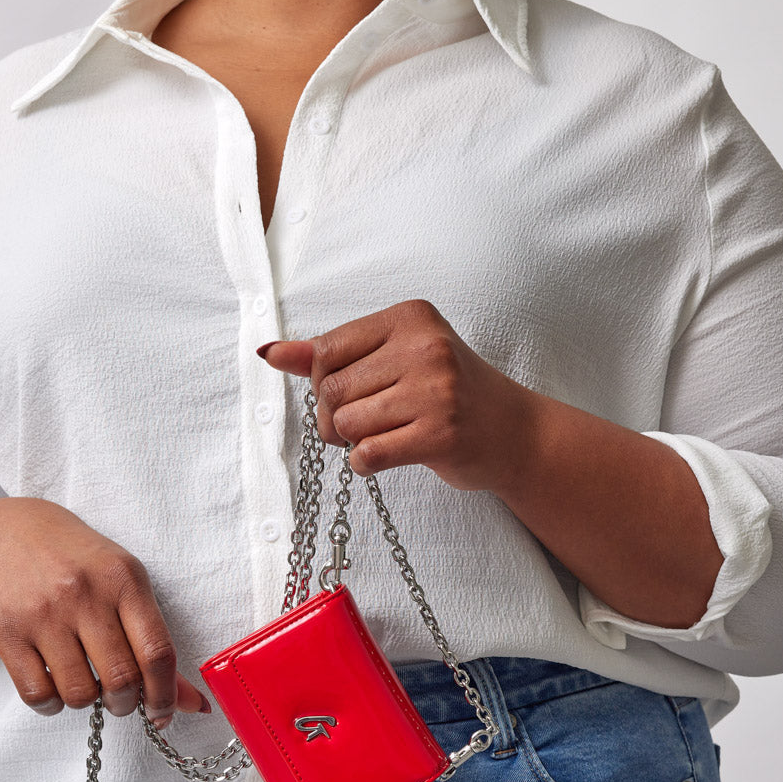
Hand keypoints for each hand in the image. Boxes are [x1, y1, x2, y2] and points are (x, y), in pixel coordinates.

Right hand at [0, 498, 209, 724]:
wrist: (12, 532)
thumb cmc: (80, 564)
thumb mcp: (126, 586)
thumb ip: (157, 644)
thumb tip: (194, 704)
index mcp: (124, 580)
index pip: (157, 653)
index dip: (165, 695)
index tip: (162, 713)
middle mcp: (83, 594)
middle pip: (121, 680)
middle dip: (126, 703)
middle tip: (121, 699)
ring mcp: (42, 613)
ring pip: (79, 694)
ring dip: (88, 701)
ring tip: (85, 682)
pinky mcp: (7, 632)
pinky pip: (38, 695)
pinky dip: (52, 704)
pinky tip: (56, 685)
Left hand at [257, 298, 537, 493]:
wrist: (513, 431)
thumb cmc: (448, 393)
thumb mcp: (395, 358)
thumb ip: (331, 355)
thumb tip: (269, 352)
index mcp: (410, 319)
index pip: (327, 350)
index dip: (322, 384)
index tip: (345, 396)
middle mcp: (425, 348)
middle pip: (332, 390)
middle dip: (333, 418)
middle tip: (360, 426)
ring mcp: (436, 392)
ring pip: (347, 424)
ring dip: (353, 442)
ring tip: (381, 437)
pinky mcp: (440, 435)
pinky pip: (368, 455)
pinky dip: (366, 463)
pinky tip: (387, 456)